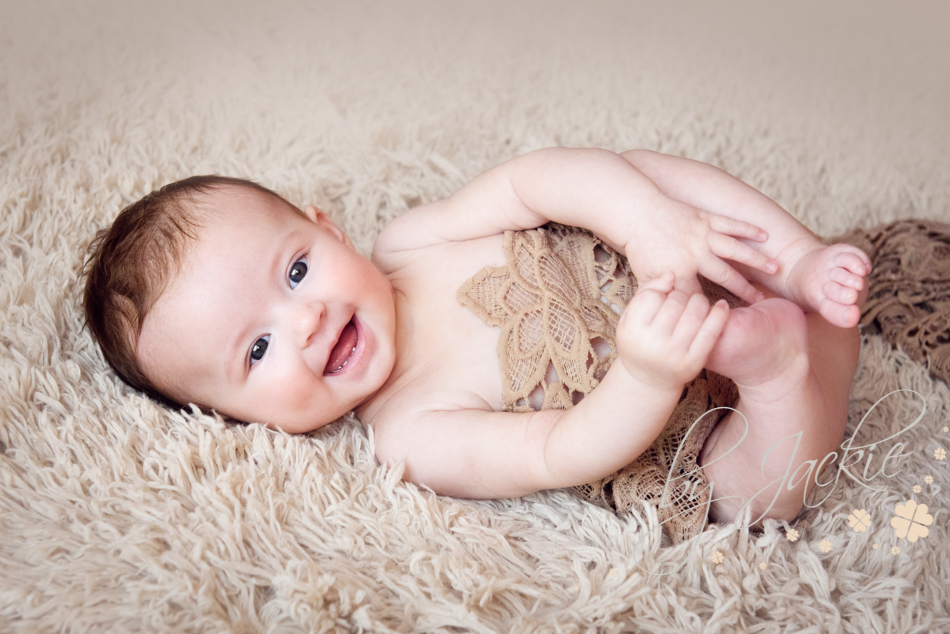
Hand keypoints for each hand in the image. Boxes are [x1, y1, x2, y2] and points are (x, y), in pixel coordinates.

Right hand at [616, 273, 728, 389]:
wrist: (648, 381)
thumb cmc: (639, 343)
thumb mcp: (630, 319)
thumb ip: (646, 293)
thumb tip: (671, 275)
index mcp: (632, 331)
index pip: (652, 296)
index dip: (661, 290)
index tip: (665, 294)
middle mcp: (653, 343)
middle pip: (675, 301)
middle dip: (680, 295)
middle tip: (682, 300)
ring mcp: (675, 353)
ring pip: (696, 311)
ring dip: (699, 301)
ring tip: (696, 303)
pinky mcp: (694, 362)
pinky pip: (712, 331)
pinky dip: (720, 314)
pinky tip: (721, 306)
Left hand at [623, 197, 777, 304]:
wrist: (638, 214)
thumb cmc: (641, 248)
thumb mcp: (645, 277)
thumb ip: (660, 297)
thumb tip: (670, 317)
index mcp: (679, 272)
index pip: (699, 297)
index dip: (712, 308)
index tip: (728, 318)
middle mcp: (694, 254)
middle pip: (725, 275)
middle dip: (744, 289)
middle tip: (761, 301)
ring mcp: (701, 235)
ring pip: (734, 248)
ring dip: (755, 258)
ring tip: (775, 267)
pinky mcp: (705, 218)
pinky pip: (730, 224)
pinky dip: (748, 229)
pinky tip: (765, 235)